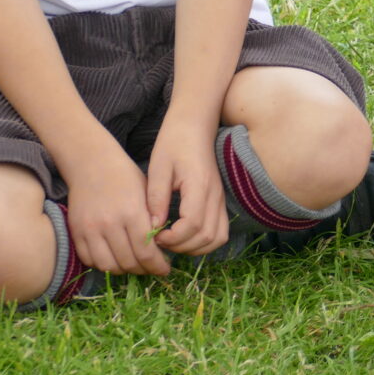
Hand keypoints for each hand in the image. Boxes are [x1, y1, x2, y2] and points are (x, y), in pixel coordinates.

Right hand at [61, 145, 170, 276]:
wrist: (91, 164)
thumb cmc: (125, 177)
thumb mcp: (147, 194)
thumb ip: (153, 221)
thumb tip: (162, 247)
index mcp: (131, 213)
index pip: (146, 252)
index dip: (157, 265)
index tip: (165, 269)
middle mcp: (109, 224)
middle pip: (128, 262)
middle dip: (144, 270)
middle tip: (152, 268)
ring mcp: (89, 229)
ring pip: (108, 266)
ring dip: (123, 270)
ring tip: (134, 264)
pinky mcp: (76, 232)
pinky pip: (90, 260)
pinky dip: (103, 264)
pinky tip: (115, 258)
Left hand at [145, 121, 229, 255]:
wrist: (195, 126)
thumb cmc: (173, 144)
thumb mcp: (158, 169)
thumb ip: (156, 199)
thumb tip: (152, 227)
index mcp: (199, 186)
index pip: (192, 225)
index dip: (172, 238)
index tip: (154, 234)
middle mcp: (215, 196)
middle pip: (206, 237)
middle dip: (181, 247)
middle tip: (160, 240)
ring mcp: (221, 200)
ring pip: (217, 238)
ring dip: (195, 248)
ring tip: (173, 240)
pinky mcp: (220, 202)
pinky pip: (220, 231)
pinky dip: (204, 242)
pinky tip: (184, 235)